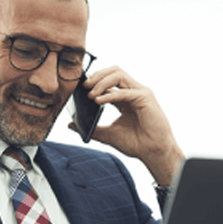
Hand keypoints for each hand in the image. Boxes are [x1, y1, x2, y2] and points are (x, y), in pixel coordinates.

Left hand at [70, 66, 183, 186]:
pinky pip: (124, 91)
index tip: (80, 88)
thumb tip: (70, 124)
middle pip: (114, 71)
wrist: (152, 152)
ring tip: (90, 93)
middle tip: (84, 86)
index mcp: (125, 98)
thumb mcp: (108, 134)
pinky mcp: (145, 97)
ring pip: (119, 75)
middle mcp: (133, 92)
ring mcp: (140, 92)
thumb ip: (91, 128)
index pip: (108, 80)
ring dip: (102, 81)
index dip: (94, 81)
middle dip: (97, 75)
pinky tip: (98, 100)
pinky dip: (110, 94)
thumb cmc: (136, 143)